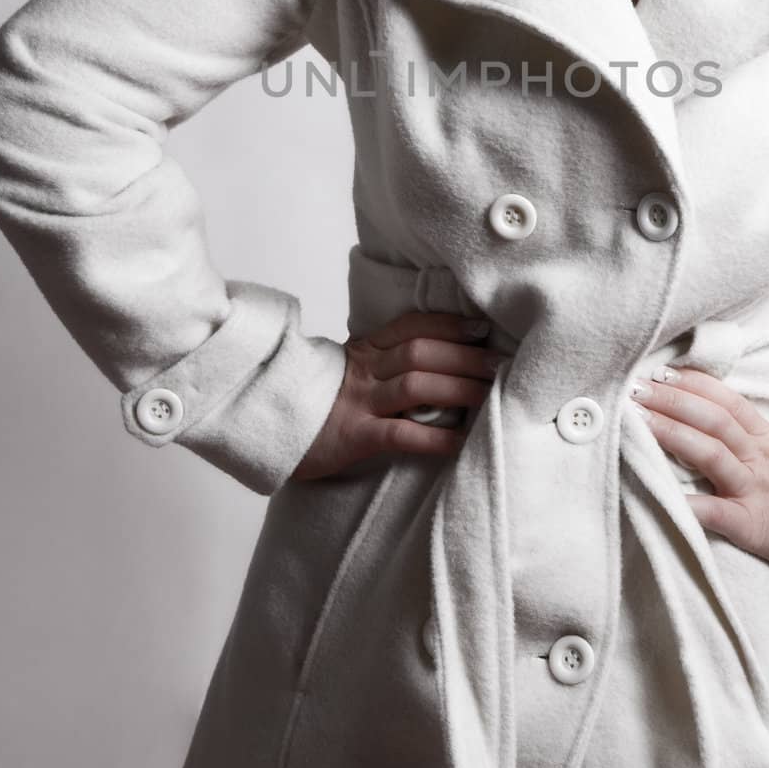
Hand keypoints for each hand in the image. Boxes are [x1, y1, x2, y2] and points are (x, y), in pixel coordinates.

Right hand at [292, 309, 507, 480]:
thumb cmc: (318, 401)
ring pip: (416, 385)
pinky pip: (401, 434)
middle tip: (501, 365)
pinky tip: (461, 441)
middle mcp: (364, 369)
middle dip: (465, 356)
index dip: (450, 325)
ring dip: (459, 388)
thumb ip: (384, 361)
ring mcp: (358, 402)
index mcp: (365, 349)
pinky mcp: (353, 436)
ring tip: (490, 396)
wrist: (267, 427)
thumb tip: (436, 360)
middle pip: (422, 352)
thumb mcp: (348, 369)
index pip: (413, 326)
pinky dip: (436, 437)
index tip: (483, 329)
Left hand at [629, 366, 768, 573]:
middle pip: (712, 419)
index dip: (694, 384)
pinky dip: (685, 502)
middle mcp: (759, 457)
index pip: (727, 401)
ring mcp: (754, 489)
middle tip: (635, 388)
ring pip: (709, 452)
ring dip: (670, 433)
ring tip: (637, 421)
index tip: (662, 371)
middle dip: (671, 400)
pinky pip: (714, 511)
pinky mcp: (751, 524)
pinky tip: (656, 493)